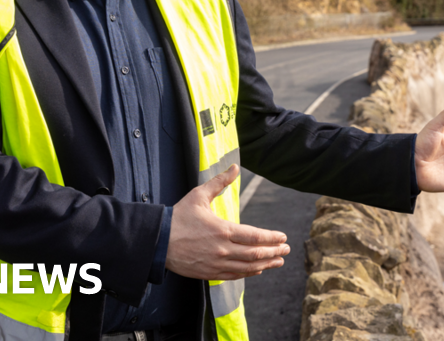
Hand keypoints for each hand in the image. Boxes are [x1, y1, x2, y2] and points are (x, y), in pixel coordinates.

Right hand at [165, 164, 289, 280]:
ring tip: (278, 261)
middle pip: (255, 253)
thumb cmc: (178, 217)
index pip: (255, 236)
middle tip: (286, 250)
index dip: (271, 238)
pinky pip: (234, 275)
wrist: (157, 241)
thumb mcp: (199, 195)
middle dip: (274, 252)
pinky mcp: (209, 272)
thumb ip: (220, 182)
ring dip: (266, 264)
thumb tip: (235, 167)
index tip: (283, 237)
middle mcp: (222, 249)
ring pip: (247, 267)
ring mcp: (216, 263)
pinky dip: (248, 273)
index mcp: (222, 230)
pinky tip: (257, 270)